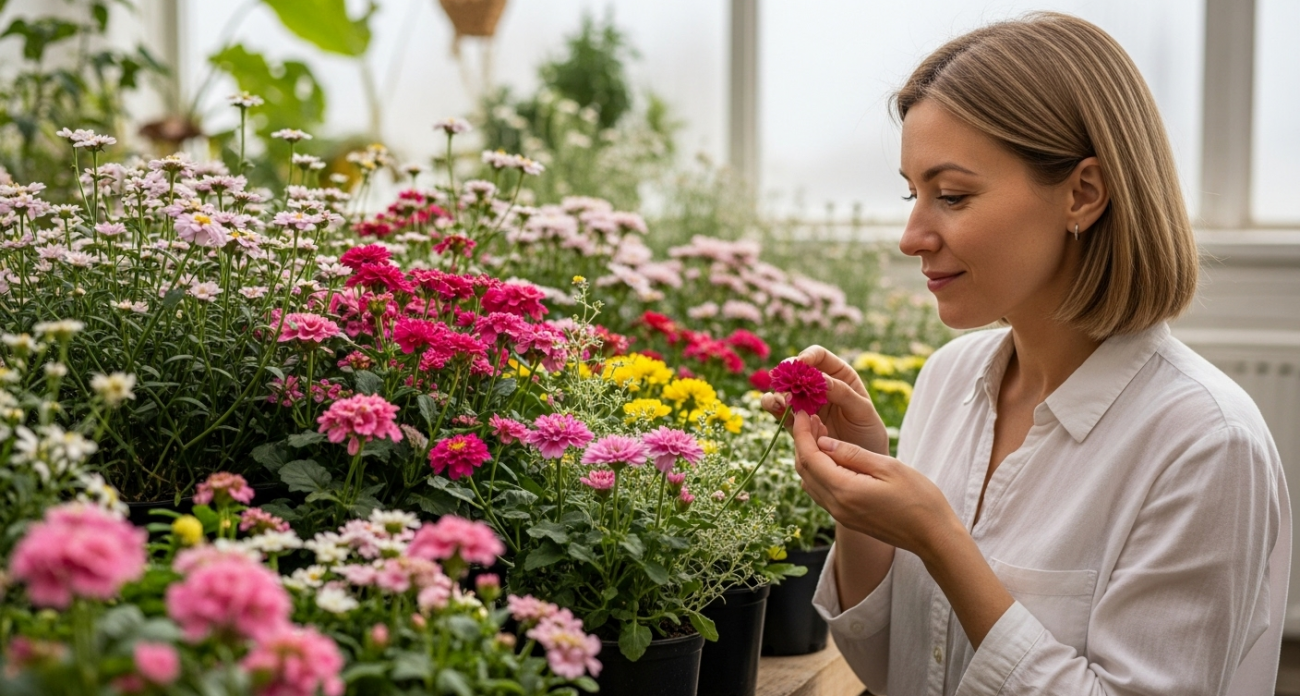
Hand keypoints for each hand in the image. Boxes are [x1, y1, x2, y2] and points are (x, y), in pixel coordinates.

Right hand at [761, 345, 889, 454]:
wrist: (863, 463)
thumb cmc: (868, 431)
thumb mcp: (862, 410)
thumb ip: (842, 393)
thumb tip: (820, 379)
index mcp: (838, 375)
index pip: (818, 356)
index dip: (807, 356)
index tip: (801, 363)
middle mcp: (818, 386)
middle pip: (795, 370)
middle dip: (788, 375)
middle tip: (786, 385)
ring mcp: (804, 403)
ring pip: (783, 389)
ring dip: (778, 391)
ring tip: (784, 401)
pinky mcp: (795, 421)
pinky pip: (778, 409)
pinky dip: (773, 406)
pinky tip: (778, 408)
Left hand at [789, 411, 960, 559]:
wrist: (933, 536)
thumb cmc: (919, 498)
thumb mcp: (888, 467)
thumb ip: (852, 454)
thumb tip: (823, 442)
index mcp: (844, 491)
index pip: (810, 458)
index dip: (801, 433)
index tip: (801, 412)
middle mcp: (836, 506)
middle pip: (804, 470)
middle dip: (802, 442)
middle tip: (810, 418)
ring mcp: (840, 515)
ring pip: (810, 482)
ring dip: (809, 457)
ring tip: (820, 433)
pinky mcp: (847, 518)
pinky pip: (821, 492)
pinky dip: (818, 472)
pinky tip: (831, 457)